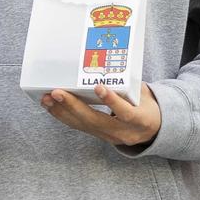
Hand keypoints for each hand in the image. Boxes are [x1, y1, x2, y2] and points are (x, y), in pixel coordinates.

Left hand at [40, 84, 160, 148]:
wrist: (153, 131)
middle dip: (73, 106)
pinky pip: (80, 127)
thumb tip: (111, 63)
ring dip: (62, 112)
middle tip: (56, 93)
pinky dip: (64, 116)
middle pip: (96, 121)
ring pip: (84, 125)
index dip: (112, 101)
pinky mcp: (100, 136)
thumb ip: (130, 84)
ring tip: (46, 99)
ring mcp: (110, 136)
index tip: (99, 87)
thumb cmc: (148, 107)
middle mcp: (123, 132)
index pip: (126, 112)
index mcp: (140, 120)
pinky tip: (51, 107)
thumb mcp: (146, 96)